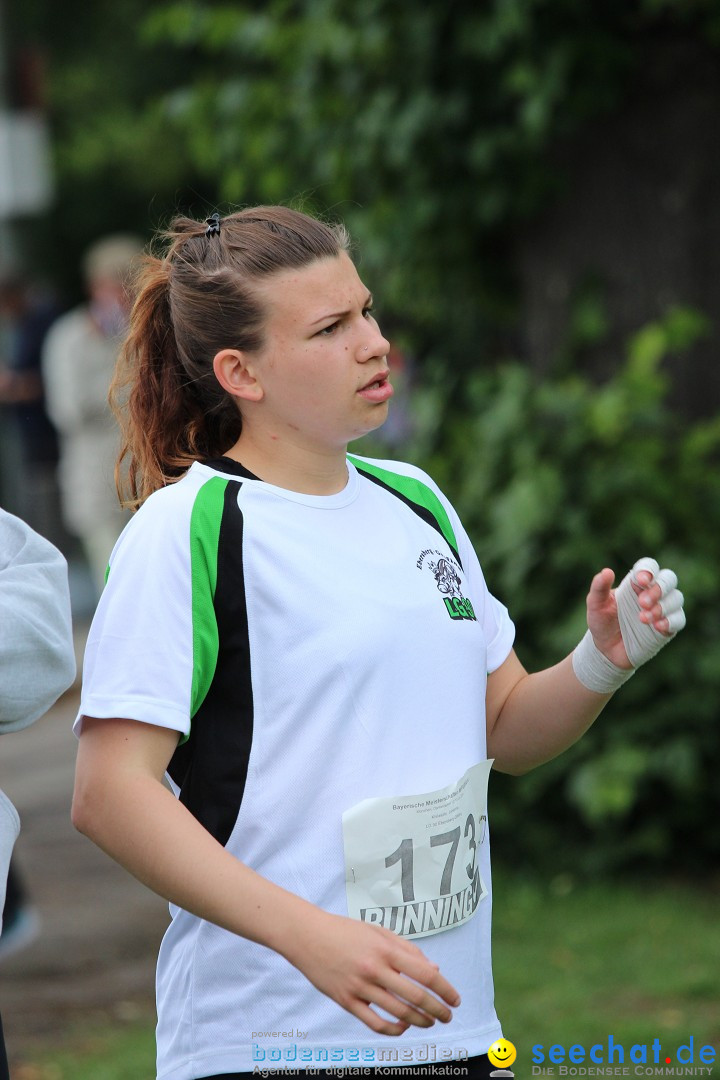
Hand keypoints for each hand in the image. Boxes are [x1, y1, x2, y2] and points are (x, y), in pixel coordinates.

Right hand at [282, 908, 459, 1035]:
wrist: (307, 935)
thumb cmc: (346, 930)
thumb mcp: (378, 931)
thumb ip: (407, 950)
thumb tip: (434, 969)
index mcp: (385, 949)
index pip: (425, 974)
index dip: (445, 990)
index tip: (455, 1000)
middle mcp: (374, 969)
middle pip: (416, 997)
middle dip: (438, 1010)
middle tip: (448, 1016)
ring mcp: (360, 987)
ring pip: (398, 1013)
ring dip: (420, 1021)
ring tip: (430, 1022)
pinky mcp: (346, 1001)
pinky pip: (375, 1023)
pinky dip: (393, 1029)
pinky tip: (403, 1026)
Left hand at [586, 559, 683, 668]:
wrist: (605, 650)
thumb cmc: (601, 622)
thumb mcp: (596, 604)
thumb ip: (599, 588)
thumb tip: (607, 571)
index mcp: (635, 583)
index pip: (649, 567)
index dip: (649, 570)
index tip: (641, 580)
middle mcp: (652, 592)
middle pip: (668, 579)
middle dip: (659, 588)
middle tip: (642, 602)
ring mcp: (662, 609)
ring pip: (676, 598)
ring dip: (662, 606)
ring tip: (642, 618)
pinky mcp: (667, 627)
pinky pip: (679, 620)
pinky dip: (670, 621)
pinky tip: (657, 626)